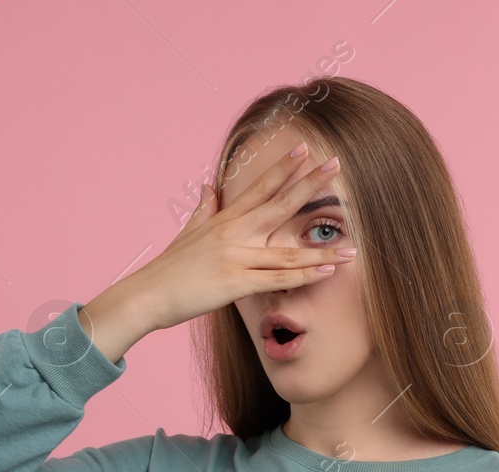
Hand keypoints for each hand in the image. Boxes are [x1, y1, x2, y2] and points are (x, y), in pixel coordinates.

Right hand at [124, 141, 354, 333]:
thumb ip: (203, 209)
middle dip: (309, 184)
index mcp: (224, 220)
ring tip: (352, 246)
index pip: (260, 188)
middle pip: (279, 205)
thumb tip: (208, 186)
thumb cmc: (169, 268)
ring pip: (286, 252)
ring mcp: (235, 258)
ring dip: (321, 249)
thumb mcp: (187, 232)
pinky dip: (304, 276)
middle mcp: (233, 234)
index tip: (304, 150)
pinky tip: (327, 271)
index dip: (283, 168)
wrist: (146, 294)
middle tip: (336, 164)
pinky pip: (277, 280)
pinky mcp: (234, 284)